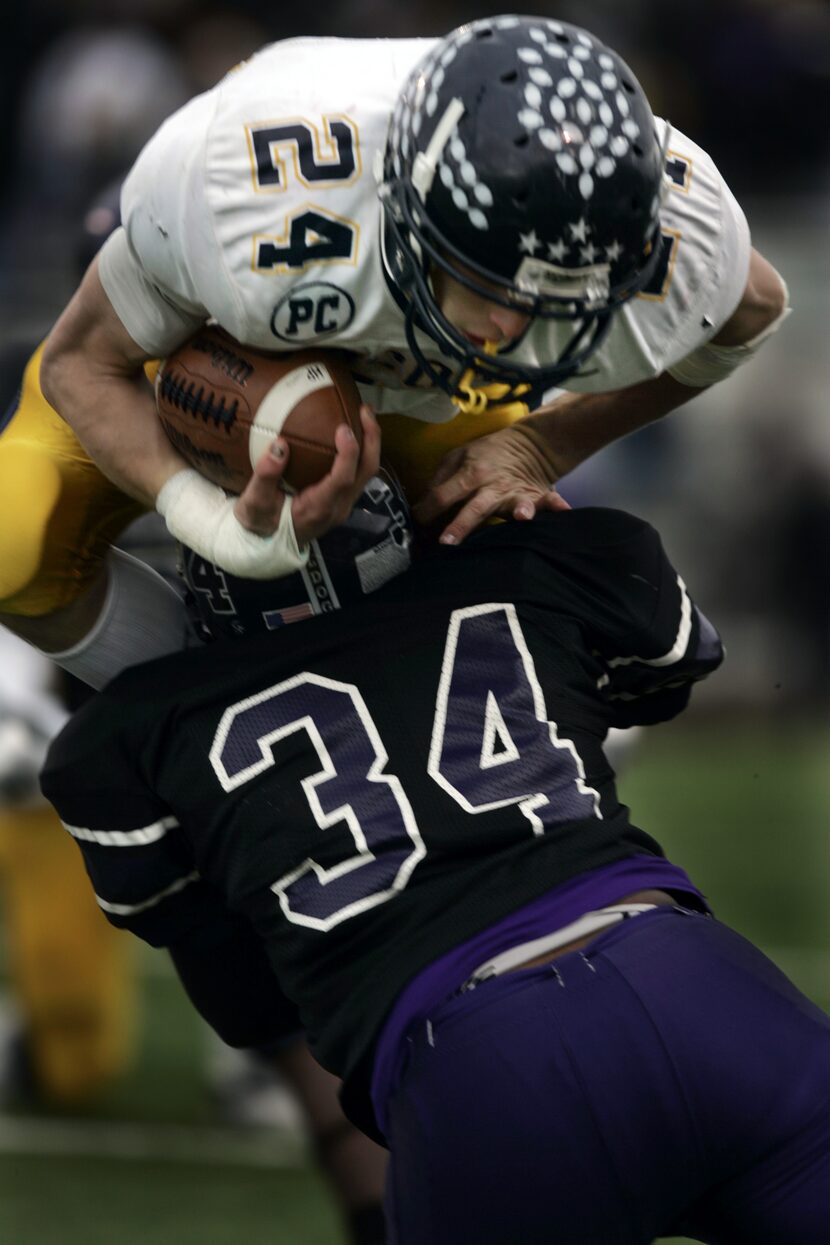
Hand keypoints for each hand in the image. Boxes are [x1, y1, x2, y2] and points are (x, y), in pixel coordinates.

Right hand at [233, 405, 380, 543]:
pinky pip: (359, 474)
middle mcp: (338, 507)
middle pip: (366, 472)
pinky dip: (360, 452)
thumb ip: (265, 475)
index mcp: (319, 508)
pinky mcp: (342, 500)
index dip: (348, 452)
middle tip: (364, 411)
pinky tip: (350, 433)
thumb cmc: (259, 522)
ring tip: (362, 416)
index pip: (343, 479)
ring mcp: (343, 505)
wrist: (266, 544)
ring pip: (367, 473)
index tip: (343, 428)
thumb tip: (280, 445)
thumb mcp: (254, 502)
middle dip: (371, 440)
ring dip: (370, 444)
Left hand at [413, 425, 569, 544]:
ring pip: (517, 503)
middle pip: (475, 507)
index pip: (443, 495)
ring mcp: (516, 492)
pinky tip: (563, 512)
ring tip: (522, 517)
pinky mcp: (537, 496)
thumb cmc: (487, 454)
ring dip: (520, 510)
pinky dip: (556, 506)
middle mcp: (493, 486)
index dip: (426, 510)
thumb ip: (440, 478)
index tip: (416, 523)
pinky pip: (549, 501)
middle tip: (446, 543)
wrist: (529, 444)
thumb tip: (425, 502)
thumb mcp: (458, 456)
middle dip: (461, 525)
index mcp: (470, 474)